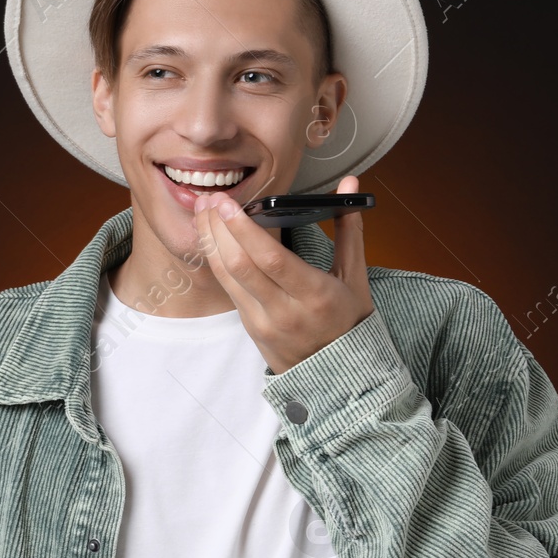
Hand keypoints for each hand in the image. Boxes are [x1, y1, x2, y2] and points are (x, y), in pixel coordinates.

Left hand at [193, 174, 375, 374]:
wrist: (339, 375)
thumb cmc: (349, 321)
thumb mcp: (355, 277)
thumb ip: (350, 228)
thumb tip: (351, 183)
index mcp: (314, 295)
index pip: (271, 258)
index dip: (244, 229)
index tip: (228, 203)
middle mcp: (285, 311)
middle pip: (240, 265)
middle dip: (219, 228)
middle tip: (209, 199)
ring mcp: (263, 322)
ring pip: (227, 277)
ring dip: (210, 241)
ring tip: (203, 212)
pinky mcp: (250, 328)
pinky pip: (228, 289)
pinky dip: (216, 261)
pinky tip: (211, 239)